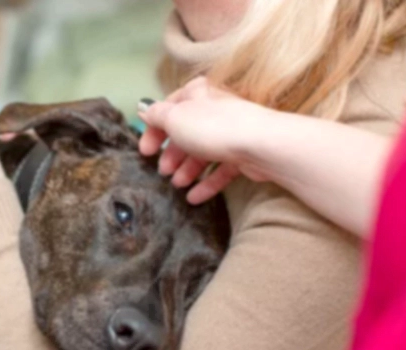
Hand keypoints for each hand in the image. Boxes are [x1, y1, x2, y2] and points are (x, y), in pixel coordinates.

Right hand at [137, 77, 276, 203]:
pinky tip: (193, 199)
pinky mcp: (243, 155)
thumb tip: (144, 109)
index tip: (145, 152)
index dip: (154, 131)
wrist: (260, 144)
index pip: (169, 110)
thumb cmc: (212, 126)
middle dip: (172, 154)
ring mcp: (229, 133)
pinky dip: (206, 184)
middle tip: (162, 172)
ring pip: (203, 153)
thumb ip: (157, 115)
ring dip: (187, 170)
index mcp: (197, 94)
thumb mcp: (175, 117)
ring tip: (177, 185)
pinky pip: (220, 170)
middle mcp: (213, 110)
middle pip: (185, 134)